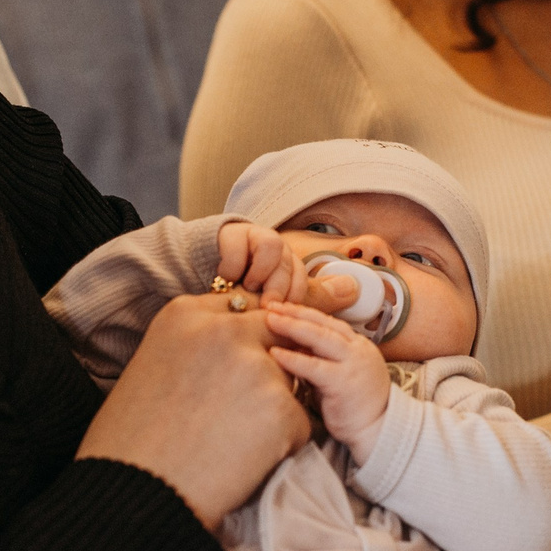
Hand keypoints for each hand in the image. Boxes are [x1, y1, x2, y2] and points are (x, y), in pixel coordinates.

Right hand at [77, 292, 310, 528]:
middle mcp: (224, 330)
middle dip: (269, 367)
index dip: (247, 340)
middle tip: (246, 407)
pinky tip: (243, 460)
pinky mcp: (281, 407)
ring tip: (232, 440)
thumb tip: (236, 344)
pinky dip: (281, 444)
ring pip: (289, 380)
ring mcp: (256, 366)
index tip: (242, 365)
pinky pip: (299, 421)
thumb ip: (198, 344)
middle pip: (274, 335)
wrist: (135, 492)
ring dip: (273, 408)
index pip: (242, 308)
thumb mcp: (153, 363)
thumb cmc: (133, 439)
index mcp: (185, 315)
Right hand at [211, 221, 357, 314]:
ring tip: (245, 291)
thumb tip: (354, 290)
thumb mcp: (273, 302)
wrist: (197, 276)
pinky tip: (227, 278)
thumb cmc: (238, 295)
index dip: (295, 298)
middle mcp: (277, 252)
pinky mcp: (232, 233)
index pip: (304, 280)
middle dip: (280, 289)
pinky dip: (235, 265)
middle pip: (292, 264)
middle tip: (265, 308)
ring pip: (275, 248)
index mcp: (289, 267)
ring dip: (262, 274)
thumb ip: (312, 298)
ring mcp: (256, 239)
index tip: (281, 316)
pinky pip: (241, 244)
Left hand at [263, 300, 392, 458]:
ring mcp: (353, 364)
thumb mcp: (338, 376)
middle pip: (322, 323)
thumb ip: (321, 360)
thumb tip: (293, 348)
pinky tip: (275, 353)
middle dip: (295, 312)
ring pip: (320, 337)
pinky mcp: (343, 383)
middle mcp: (358, 350)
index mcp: (358, 346)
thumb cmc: (355, 408)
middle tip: (270, 305)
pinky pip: (314, 367)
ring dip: (293, 327)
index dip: (304, 312)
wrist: (378, 432)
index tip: (282, 306)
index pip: (328, 322)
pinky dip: (293, 359)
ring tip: (270, 320)